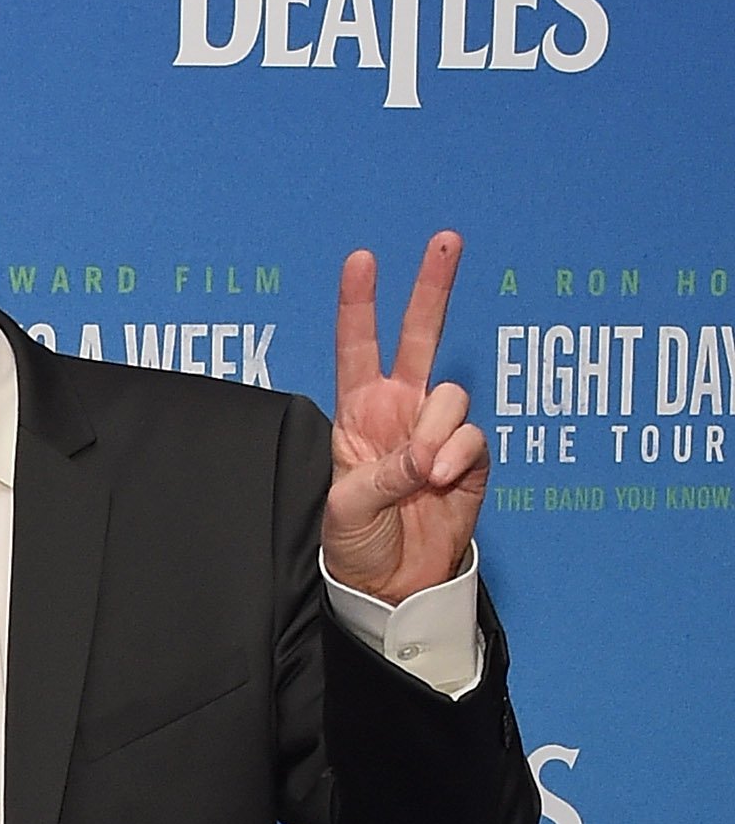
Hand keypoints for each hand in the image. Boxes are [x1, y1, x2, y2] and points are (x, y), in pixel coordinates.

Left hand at [326, 231, 485, 601]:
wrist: (395, 583)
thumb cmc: (358, 542)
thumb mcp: (349, 508)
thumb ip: (385, 473)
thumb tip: (426, 454)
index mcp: (358, 414)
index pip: (357, 348)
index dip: (359, 305)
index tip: (361, 260)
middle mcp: (401, 410)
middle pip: (420, 337)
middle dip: (433, 288)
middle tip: (446, 239)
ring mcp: (438, 430)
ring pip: (452, 395)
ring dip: (436, 431)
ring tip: (418, 473)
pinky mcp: (471, 456)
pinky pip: (473, 436)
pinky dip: (457, 457)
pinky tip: (440, 480)